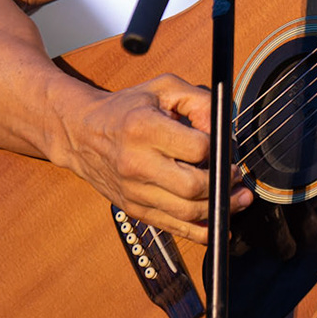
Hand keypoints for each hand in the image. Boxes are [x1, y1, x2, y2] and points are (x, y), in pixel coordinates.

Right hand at [54, 73, 252, 243]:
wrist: (79, 132)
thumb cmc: (125, 108)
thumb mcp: (163, 87)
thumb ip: (200, 100)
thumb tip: (224, 127)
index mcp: (144, 128)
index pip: (197, 148)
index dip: (220, 149)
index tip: (226, 148)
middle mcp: (136, 162)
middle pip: (193, 186)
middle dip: (223, 184)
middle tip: (236, 176)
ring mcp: (134, 190)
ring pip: (186, 212)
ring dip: (219, 209)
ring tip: (237, 198)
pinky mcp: (133, 208)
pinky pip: (172, 227)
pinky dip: (199, 231)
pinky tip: (218, 223)